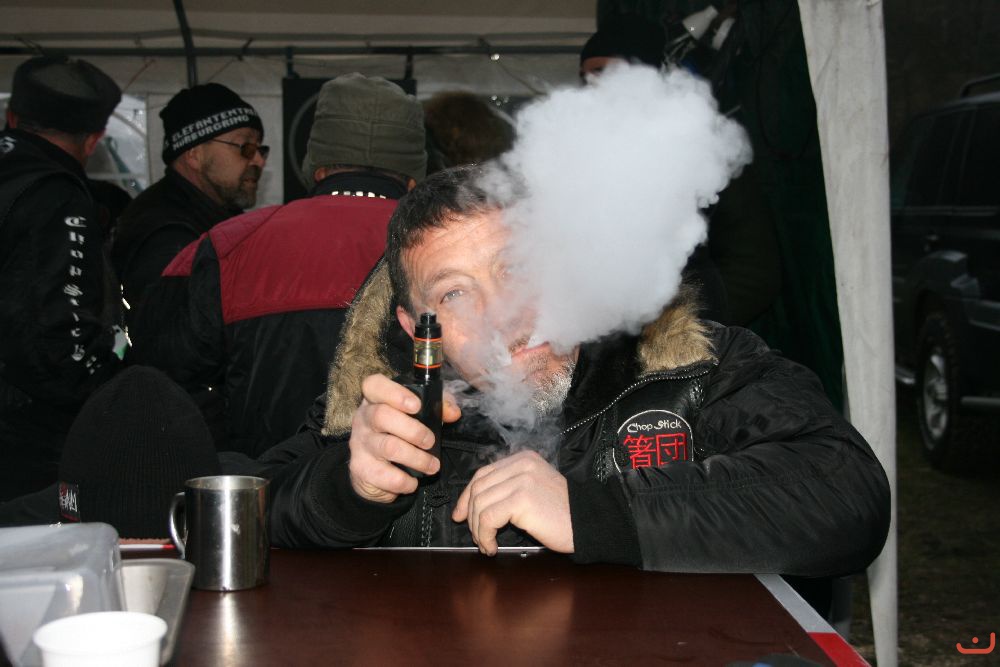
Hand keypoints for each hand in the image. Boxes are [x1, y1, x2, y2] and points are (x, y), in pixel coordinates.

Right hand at [348, 374, 460, 502]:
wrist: (373, 472)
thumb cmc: (399, 434)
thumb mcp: (419, 415)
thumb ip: (438, 407)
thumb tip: (454, 413)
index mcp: (376, 400)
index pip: (374, 385)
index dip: (395, 393)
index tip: (417, 405)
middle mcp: (363, 419)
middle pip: (382, 416)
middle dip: (413, 430)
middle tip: (430, 441)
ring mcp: (360, 444)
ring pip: (388, 447)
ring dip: (417, 458)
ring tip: (433, 465)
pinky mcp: (361, 468)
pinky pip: (385, 475)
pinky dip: (404, 481)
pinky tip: (413, 482)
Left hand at [452, 450, 573, 555]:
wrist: (589, 522)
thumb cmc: (563, 513)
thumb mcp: (534, 489)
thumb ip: (509, 487)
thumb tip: (473, 503)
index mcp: (523, 459)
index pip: (483, 474)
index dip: (466, 496)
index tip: (460, 515)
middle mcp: (521, 465)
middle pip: (478, 488)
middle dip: (470, 515)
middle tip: (476, 536)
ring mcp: (521, 480)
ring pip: (479, 504)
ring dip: (478, 530)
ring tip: (487, 544)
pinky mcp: (521, 499)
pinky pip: (488, 518)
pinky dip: (485, 536)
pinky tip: (492, 547)